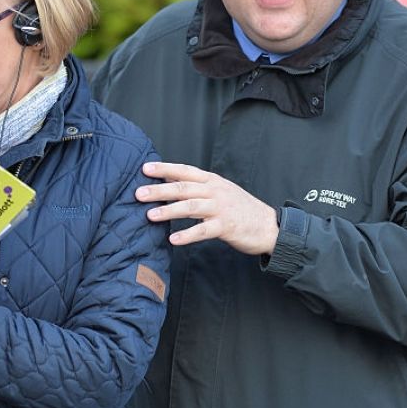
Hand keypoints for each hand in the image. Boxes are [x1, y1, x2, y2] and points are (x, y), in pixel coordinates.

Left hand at [137, 162, 279, 254]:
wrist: (268, 226)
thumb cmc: (240, 210)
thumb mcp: (220, 192)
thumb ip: (197, 189)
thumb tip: (169, 185)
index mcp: (212, 181)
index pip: (185, 171)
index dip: (165, 169)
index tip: (145, 168)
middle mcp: (215, 191)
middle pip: (184, 188)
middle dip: (159, 190)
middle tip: (138, 193)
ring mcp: (221, 209)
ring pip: (191, 207)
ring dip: (169, 211)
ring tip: (150, 215)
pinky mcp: (226, 227)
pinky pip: (203, 230)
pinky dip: (187, 235)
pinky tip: (173, 239)